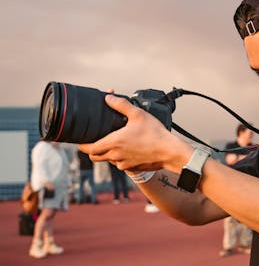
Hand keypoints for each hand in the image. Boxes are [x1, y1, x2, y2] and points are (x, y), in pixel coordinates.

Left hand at [78, 94, 192, 172]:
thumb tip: (108, 97)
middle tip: (94, 141)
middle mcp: (116, 156)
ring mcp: (124, 164)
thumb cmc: (155, 133)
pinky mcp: (133, 168)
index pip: (89, 149)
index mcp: (114, 142)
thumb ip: (121, 105)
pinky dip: (120, 157)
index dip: (82, 145)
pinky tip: (129, 148)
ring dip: (108, 153)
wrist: (170, 152)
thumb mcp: (138, 114)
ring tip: (115, 142)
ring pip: (109, 160)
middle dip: (92, 150)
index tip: (80, 141)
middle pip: (95, 157)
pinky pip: (121, 164)